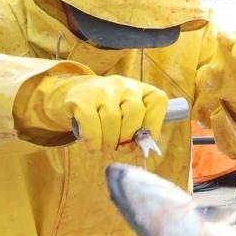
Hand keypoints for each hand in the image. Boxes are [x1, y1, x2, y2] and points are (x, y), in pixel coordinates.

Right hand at [36, 74, 167, 152]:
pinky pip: (90, 121)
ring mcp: (102, 88)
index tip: (142, 141)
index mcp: (143, 90)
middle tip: (120, 149)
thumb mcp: (130, 121)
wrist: (78, 100)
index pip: (158, 101)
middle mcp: (125, 85)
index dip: (153, 125)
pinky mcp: (80, 98)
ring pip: (111, 118)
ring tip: (106, 149)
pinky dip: (93, 139)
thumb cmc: (111, 116)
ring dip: (109, 141)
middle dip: (129, 136)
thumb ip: (140, 134)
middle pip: (134, 111)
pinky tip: (93, 147)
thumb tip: (141, 149)